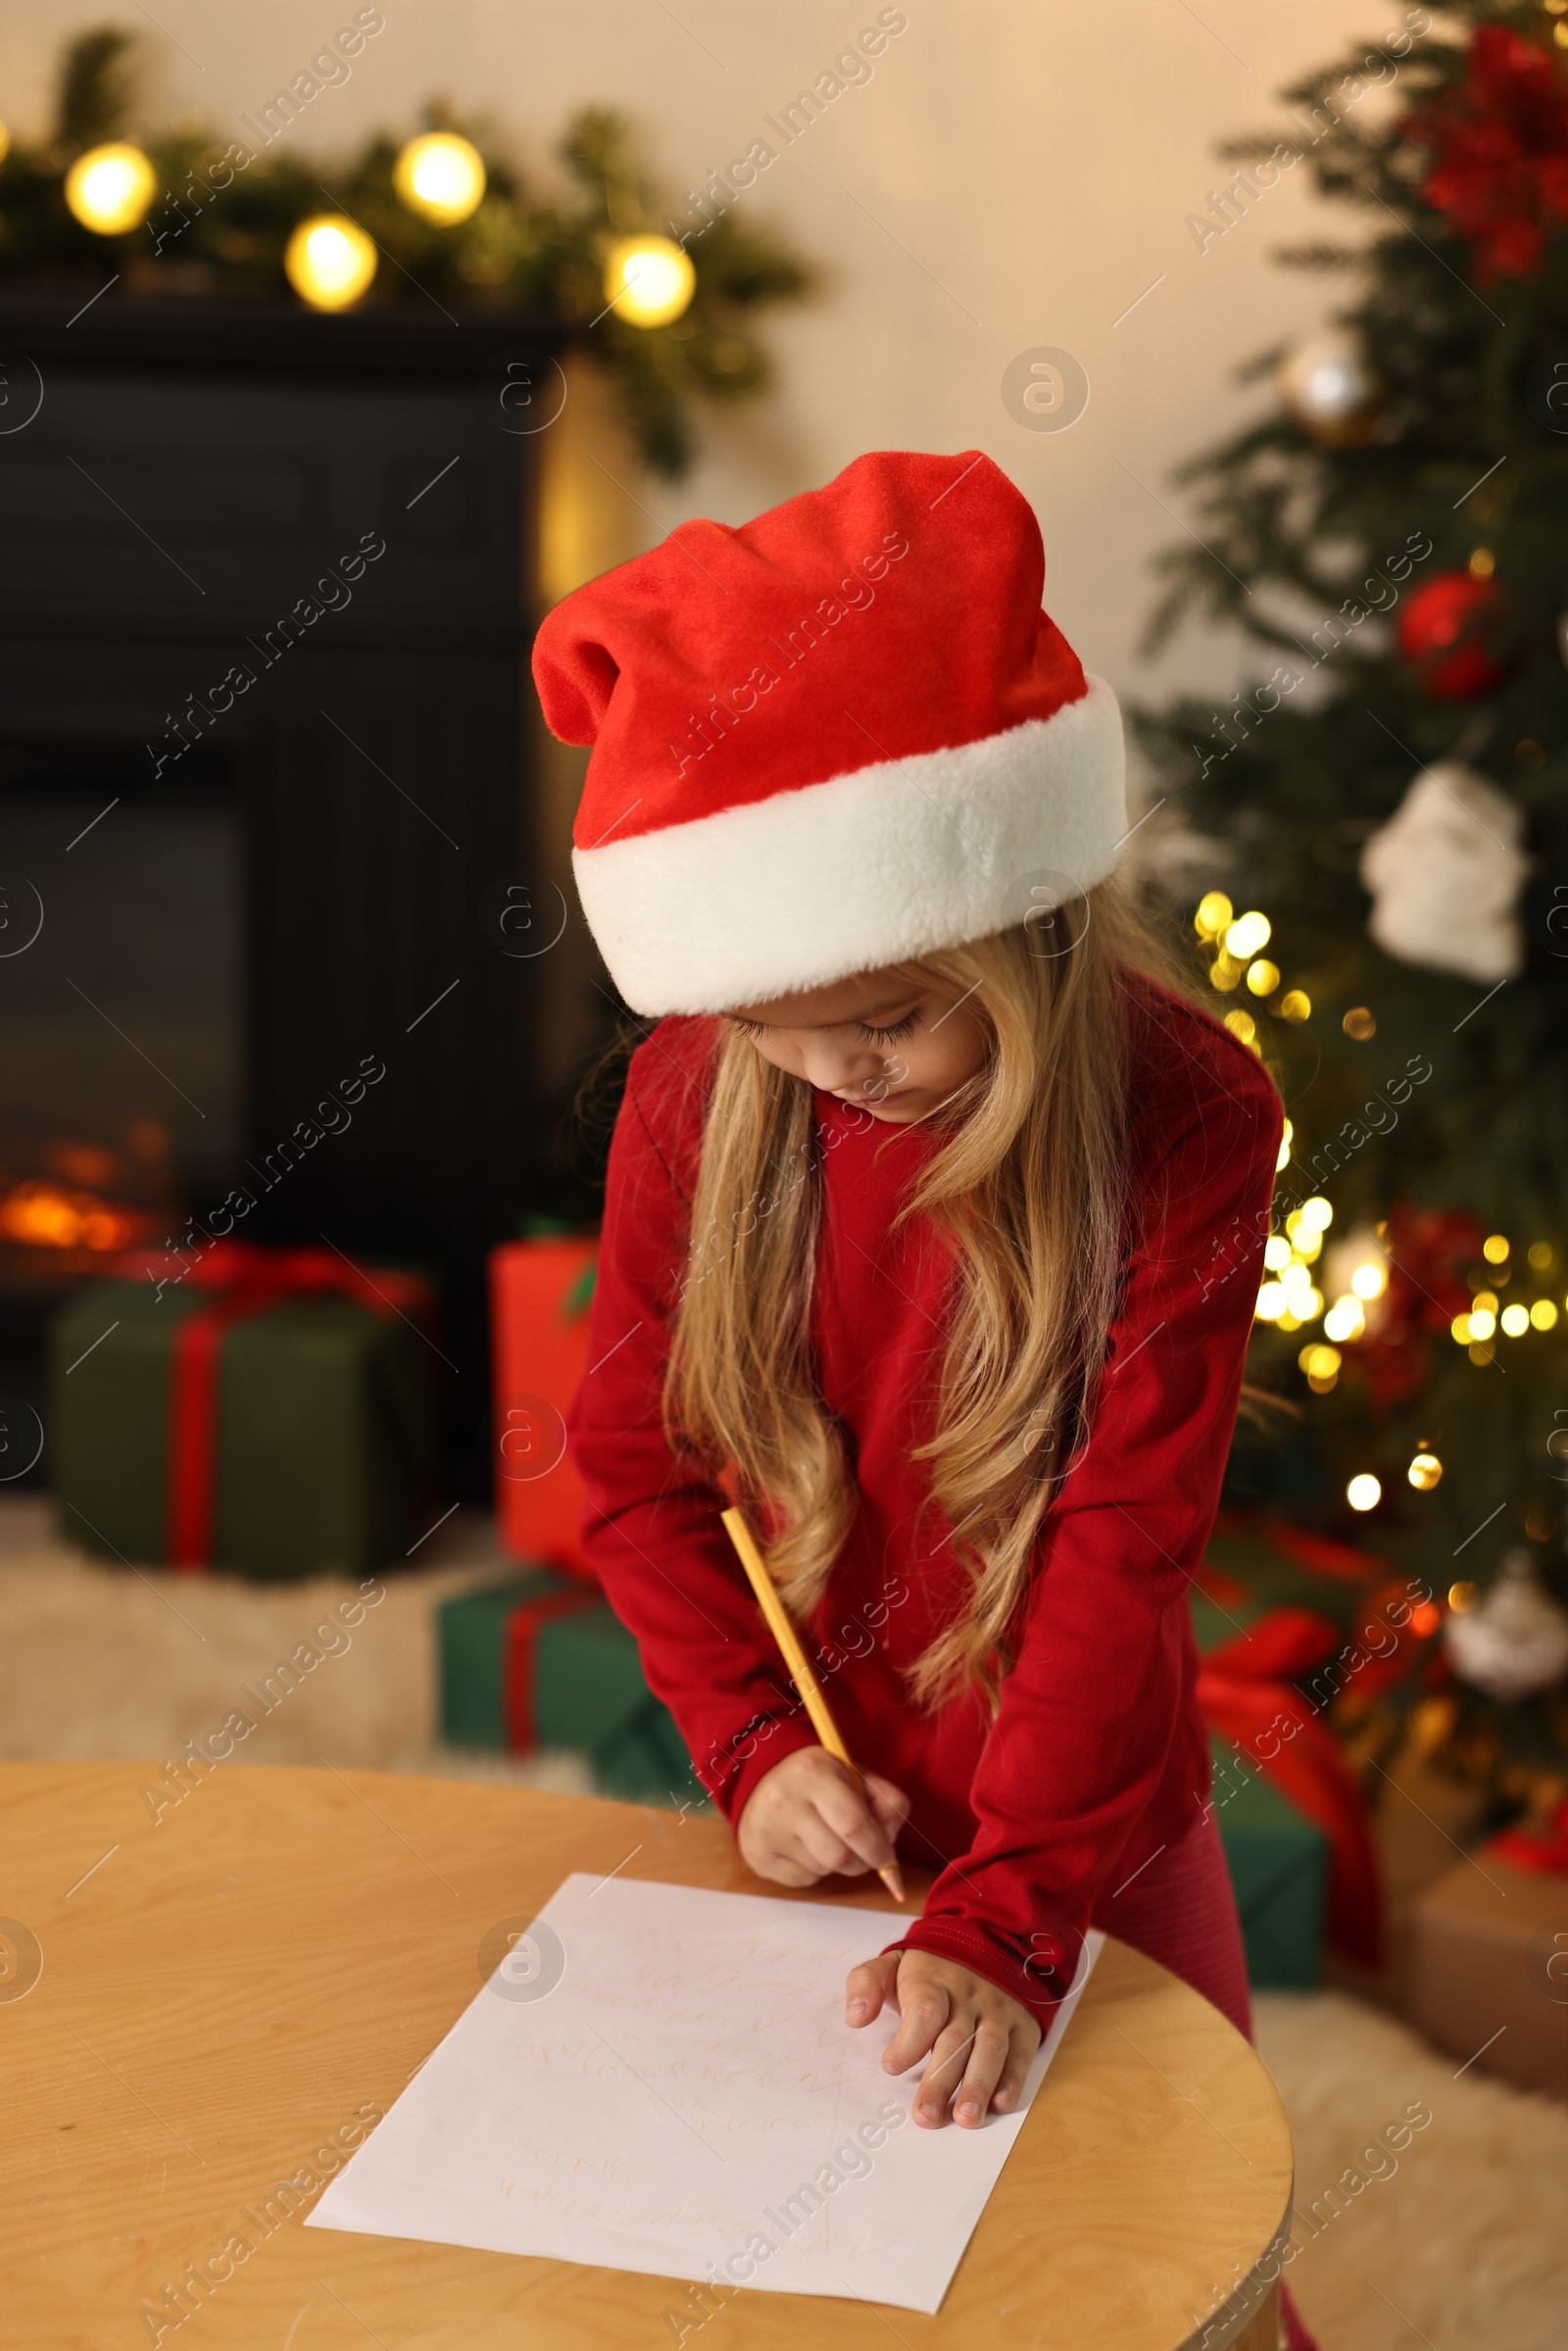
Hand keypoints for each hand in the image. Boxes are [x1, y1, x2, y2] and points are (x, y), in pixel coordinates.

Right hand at [737, 1747, 907, 1887]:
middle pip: (839, 1856)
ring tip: (827, 1837)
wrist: (764, 1776)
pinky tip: (806, 1846)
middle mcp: (783, 1800)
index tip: (887, 1858)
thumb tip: (890, 1840)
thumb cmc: (820, 1778)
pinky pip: (803, 1880)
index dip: (878, 1848)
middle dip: (861, 1862)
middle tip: (864, 1852)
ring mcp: (766, 1830)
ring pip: (823, 1870)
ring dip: (837, 1864)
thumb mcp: (856, 1775)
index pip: (854, 1825)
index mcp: (813, 1772)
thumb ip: (887, 1801)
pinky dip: (815, 1870)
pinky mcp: (757, 1855)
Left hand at [844, 1949, 1040, 2128]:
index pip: (925, 2010)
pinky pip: (1021, 2052)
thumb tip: (855, 2016)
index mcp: (934, 1980)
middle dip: (940, 2081)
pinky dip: (1013, 2079)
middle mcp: (969, 1996)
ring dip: (978, 2085)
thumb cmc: (931, 1969)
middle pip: (955, 2039)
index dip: (909, 2040)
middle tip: (926, 2116)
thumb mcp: (894, 1963)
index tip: (891, 2066)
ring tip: (965, 2118)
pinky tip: (1000, 2103)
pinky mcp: (1023, 2025)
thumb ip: (867, 1983)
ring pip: (990, 2048)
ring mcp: (999, 2010)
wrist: (990, 1942)